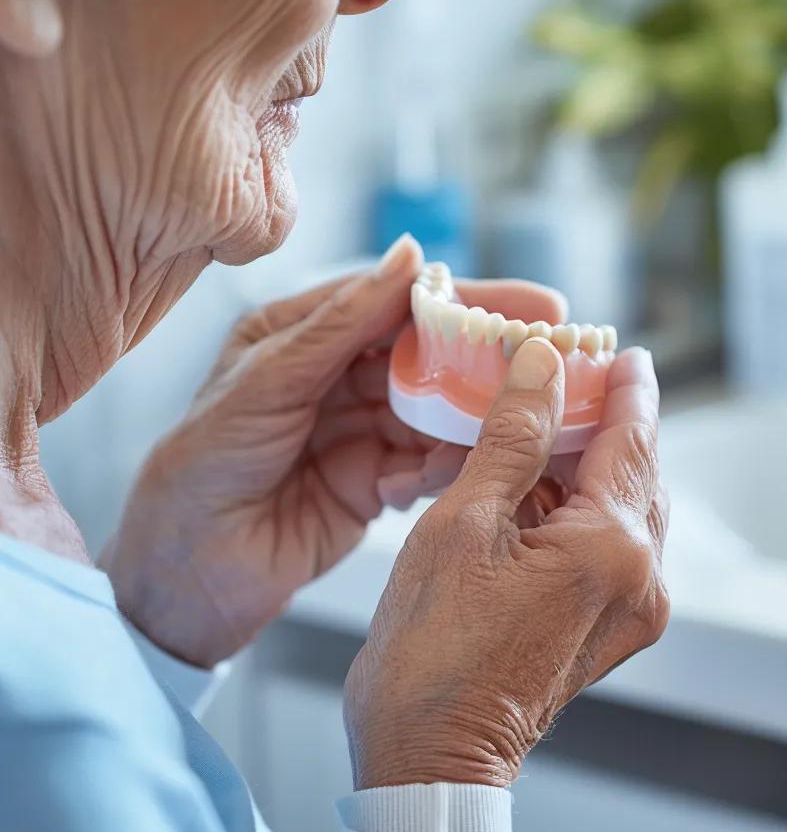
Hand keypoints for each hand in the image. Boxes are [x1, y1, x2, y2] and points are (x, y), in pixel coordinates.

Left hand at [102, 236, 567, 668]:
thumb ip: (344, 323)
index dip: (468, 301)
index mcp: (304, 334)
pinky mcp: (371, 484)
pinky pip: (426, 467)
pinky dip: (450, 469)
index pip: (400, 304)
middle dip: (489, 358)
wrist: (183, 576)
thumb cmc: (200, 465)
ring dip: (479, 416)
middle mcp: (336, 377)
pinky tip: (468, 469)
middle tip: (558, 355)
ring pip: (437, 414)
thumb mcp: (270, 380)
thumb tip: (413, 255)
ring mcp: (357, 431)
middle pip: (430, 358)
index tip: (533, 303)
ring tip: (532, 416)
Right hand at [344, 338, 668, 788]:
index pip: (632, 440)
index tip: (625, 353)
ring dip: (587, 466)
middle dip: (606, 423)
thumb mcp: (465, 521)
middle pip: (635, 474)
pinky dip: (578, 510)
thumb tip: (542, 366)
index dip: (626, 389)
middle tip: (572, 379)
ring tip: (541, 428)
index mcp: (613, 548)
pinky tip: (534, 490)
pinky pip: (608, 547)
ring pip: (622, 510)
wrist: (429, 755)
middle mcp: (640, 580)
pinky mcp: (608, 629)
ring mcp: (630, 610)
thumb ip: (514, 435)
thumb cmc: (433, 648)